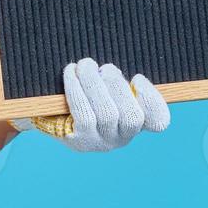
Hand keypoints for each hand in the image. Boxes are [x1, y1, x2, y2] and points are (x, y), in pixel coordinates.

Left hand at [11, 57, 170, 151]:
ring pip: (107, 114)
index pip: (158, 121)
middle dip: (117, 86)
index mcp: (136, 124)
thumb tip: (111, 67)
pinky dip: (77, 90)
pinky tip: (71, 73)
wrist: (49, 116)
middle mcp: (122, 138)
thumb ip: (115, 80)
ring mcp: (102, 143)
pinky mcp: (80, 142)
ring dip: (95, 84)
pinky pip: (83, 114)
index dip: (153, 100)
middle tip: (105, 67)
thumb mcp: (104, 88)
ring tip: (85, 64)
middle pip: (131, 116)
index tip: (137, 78)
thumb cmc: (83, 96)